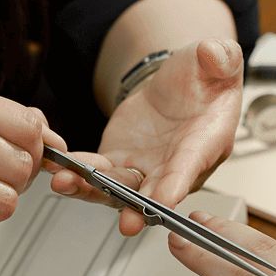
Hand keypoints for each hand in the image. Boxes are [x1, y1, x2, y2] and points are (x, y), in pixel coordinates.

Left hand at [54, 39, 243, 235]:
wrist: (180, 86)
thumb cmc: (204, 79)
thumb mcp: (218, 59)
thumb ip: (220, 57)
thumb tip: (215, 54)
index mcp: (206, 142)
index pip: (191, 167)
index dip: (176, 185)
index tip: (162, 201)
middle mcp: (176, 166)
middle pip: (153, 192)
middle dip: (136, 206)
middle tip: (126, 221)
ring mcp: (146, 168)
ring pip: (119, 188)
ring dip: (93, 190)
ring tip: (67, 183)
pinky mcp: (119, 162)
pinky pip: (97, 174)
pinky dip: (77, 174)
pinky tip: (56, 170)